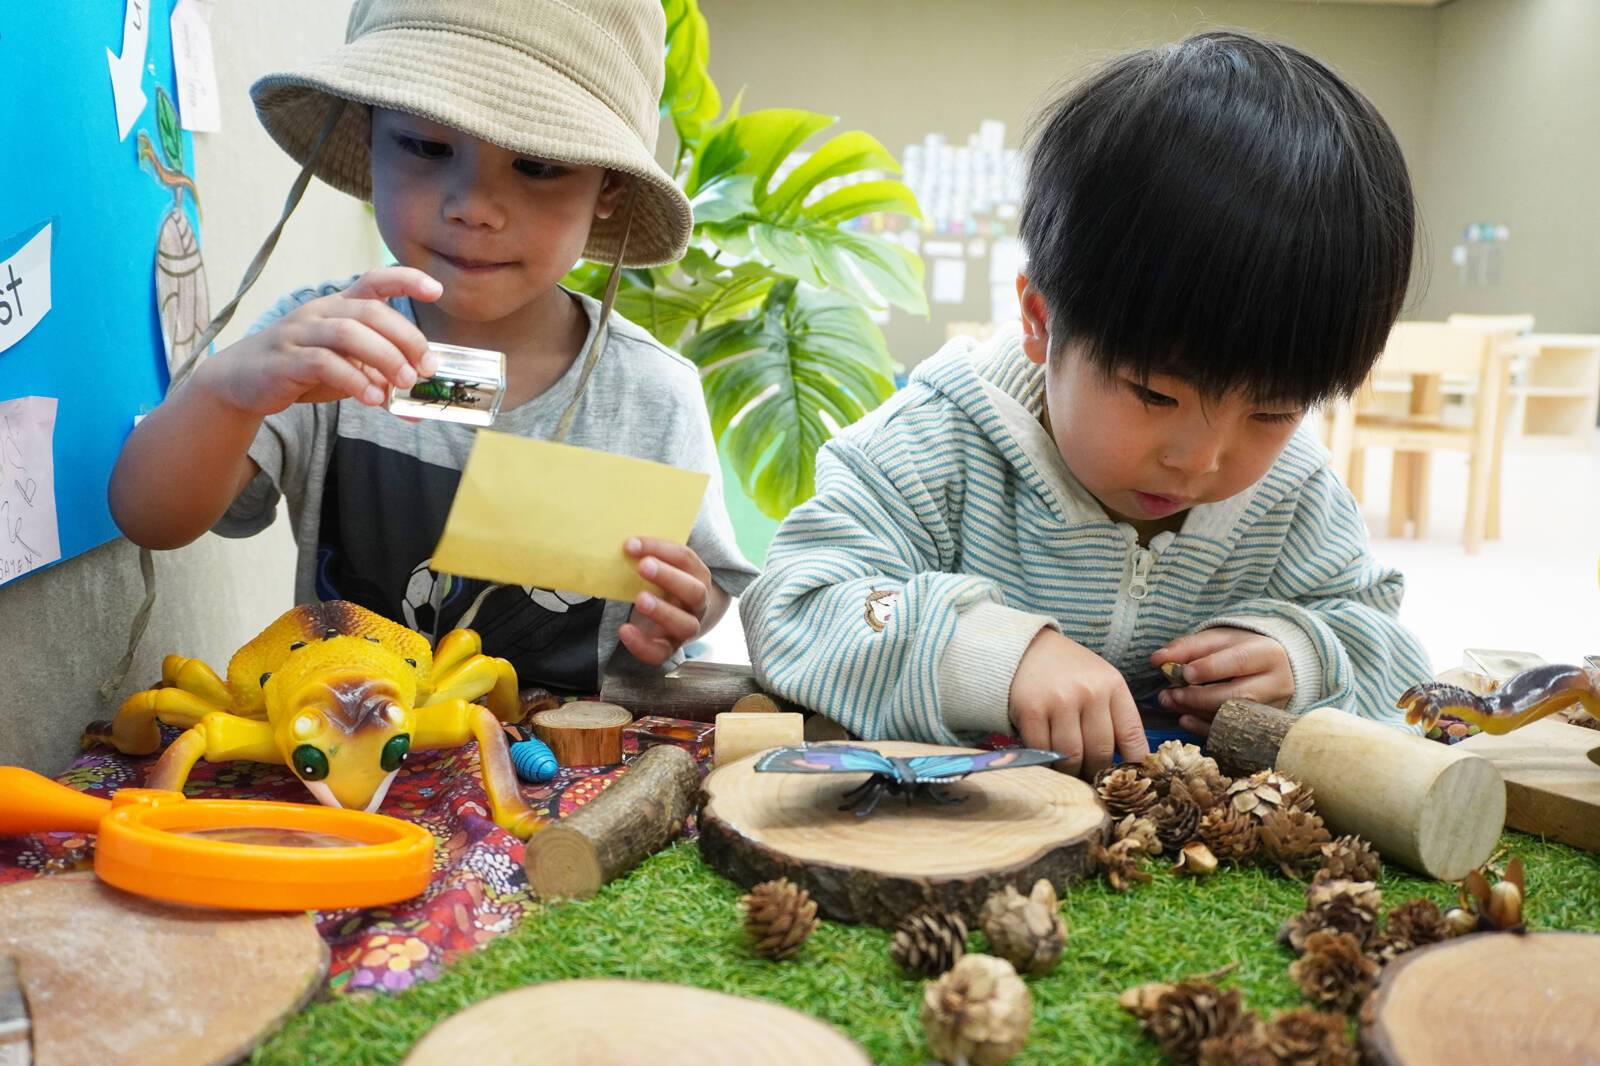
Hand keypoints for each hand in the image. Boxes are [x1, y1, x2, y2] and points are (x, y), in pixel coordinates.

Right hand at [197, 266, 442, 416]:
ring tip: (404, 383)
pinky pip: (324, 363)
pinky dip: (354, 379)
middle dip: (405, 337)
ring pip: (348, 333)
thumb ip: (380, 382)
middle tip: (425, 367)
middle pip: (370, 311)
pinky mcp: (286, 359)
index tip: (436, 291)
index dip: (406, 280)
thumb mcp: (347, 370)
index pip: (374, 280)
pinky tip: (373, 398)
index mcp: (340, 306)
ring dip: (383, 357)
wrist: (242, 381)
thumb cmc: (302, 369)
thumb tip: (417, 411)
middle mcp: (321, 312)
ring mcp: (301, 333)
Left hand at [618, 537, 713, 666]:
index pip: (685, 558)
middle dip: (669, 577)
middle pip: (694, 591)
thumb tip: (623, 541)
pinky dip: (642, 645)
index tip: (631, 544)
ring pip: (685, 624)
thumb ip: (648, 554)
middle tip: (643, 566)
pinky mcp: (669, 648)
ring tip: (640, 599)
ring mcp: (686, 628)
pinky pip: (661, 654)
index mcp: (697, 576)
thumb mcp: (662, 567)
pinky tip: (624, 630)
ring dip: (662, 611)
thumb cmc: (663, 584)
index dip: (660, 549)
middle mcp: (698, 603)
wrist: (676, 617)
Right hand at [1008, 629, 1148, 777]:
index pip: (1133, 736)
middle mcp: (1089, 692)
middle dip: (1097, 772)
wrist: (1026, 647)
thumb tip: (1125, 762)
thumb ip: (1114, 715)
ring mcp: (1059, 701)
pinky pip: (1044, 751)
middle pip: (1100, 752)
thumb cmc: (1068, 670)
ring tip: (1070, 773)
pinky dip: (1047, 763)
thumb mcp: (1100, 682)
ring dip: (1071, 772)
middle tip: (1092, 778)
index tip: (1130, 780)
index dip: (1134, 765)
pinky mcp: (1031, 711)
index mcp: (1113, 685)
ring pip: (1072, 757)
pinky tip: (1049, 762)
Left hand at [1152, 627, 1293, 735]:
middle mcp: (1276, 684)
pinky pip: (1230, 734)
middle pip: (1237, 696)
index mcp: (1267, 654)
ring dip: (1196, 712)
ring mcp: (1271, 710)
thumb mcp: (1216, 640)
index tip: (1184, 673)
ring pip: (1232, 717)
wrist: (1267, 667)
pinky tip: (1184, 719)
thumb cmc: (1238, 650)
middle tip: (1170, 694)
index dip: (1209, 669)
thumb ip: (1187, 647)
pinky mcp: (1261, 728)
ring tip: (1171, 703)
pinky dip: (1204, 728)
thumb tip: (1157, 659)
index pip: (1239, 661)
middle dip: (1198, 697)